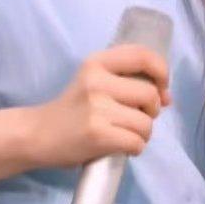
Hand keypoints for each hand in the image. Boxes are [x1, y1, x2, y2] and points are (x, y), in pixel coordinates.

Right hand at [24, 45, 172, 170]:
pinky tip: (123, 148)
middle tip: (138, 118)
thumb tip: (167, 97)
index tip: (162, 88)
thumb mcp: (93, 82)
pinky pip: (136, 142)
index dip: (161, 72)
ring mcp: (97, 108)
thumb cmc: (71, 110)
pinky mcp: (98, 134)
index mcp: (97, 62)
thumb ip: (127, 83)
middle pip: (149, 95)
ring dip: (143, 134)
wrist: (37, 135)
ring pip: (145, 123)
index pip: (142, 55)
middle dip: (152, 111)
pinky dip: (135, 148)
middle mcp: (97, 81)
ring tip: (127, 136)